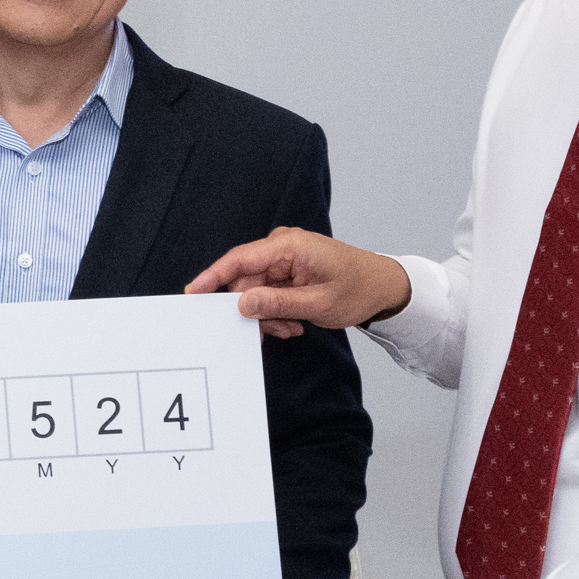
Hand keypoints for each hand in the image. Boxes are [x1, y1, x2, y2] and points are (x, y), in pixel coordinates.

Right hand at [185, 227, 409, 339]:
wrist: (385, 287)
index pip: (240, 259)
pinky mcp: (287, 268)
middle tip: (268, 332)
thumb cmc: (359, 289)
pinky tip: (293, 322)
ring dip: (268, 313)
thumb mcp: (317, 303)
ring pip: (256, 290)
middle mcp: (282, 246)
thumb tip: (242, 304)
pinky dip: (276, 310)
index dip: (214, 277)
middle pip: (245, 280)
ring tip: (290, 327)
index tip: (194, 293)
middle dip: (253, 309)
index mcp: (289, 246)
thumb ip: (276, 303)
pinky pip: (268, 291)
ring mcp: (284, 257)